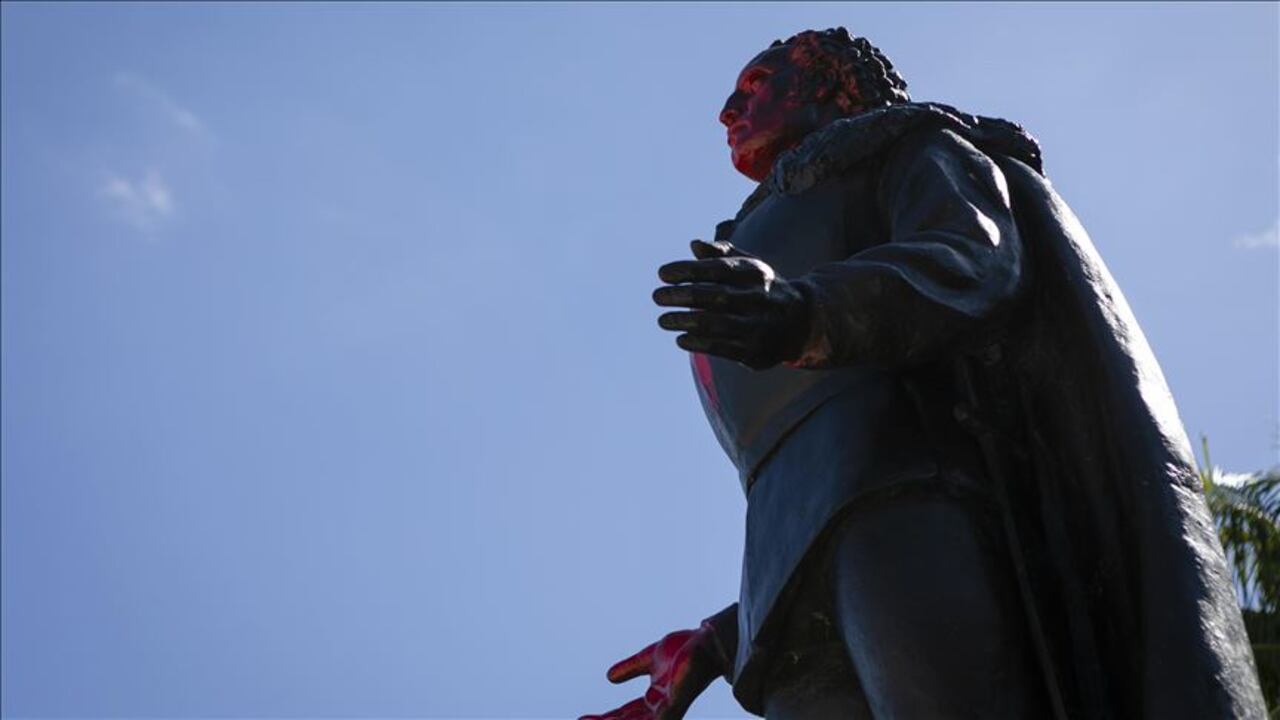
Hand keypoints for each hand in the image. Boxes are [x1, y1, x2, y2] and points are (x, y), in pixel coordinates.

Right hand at [579, 625, 721, 719]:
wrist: (707, 641)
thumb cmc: (686, 650)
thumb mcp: (648, 659)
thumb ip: (630, 669)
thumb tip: (608, 677)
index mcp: (653, 699)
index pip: (624, 714)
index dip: (604, 719)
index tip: (581, 719)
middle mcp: (660, 708)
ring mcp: (668, 707)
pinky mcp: (675, 702)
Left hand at [653, 240, 810, 369]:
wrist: (803, 323)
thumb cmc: (764, 290)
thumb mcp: (750, 267)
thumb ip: (722, 254)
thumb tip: (694, 245)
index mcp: (755, 275)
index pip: (717, 269)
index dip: (688, 270)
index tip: (662, 274)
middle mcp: (758, 299)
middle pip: (714, 296)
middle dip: (682, 296)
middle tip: (657, 296)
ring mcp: (757, 327)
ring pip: (716, 324)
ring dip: (685, 321)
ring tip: (662, 319)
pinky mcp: (755, 352)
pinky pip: (721, 348)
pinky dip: (698, 343)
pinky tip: (680, 338)